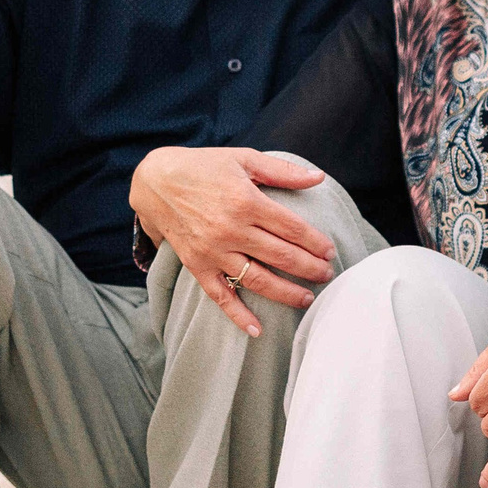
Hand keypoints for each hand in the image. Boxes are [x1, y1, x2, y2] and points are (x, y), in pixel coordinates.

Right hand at [131, 147, 334, 336]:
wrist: (156, 181)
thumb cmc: (204, 166)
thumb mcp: (244, 158)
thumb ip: (282, 170)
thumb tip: (318, 177)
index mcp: (246, 201)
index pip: (292, 228)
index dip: (315, 242)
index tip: (330, 251)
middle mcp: (231, 229)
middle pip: (281, 256)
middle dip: (309, 269)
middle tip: (327, 275)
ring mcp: (213, 251)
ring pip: (257, 280)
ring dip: (286, 293)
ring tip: (307, 298)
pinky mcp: (197, 266)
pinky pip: (220, 296)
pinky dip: (237, 315)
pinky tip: (257, 330)